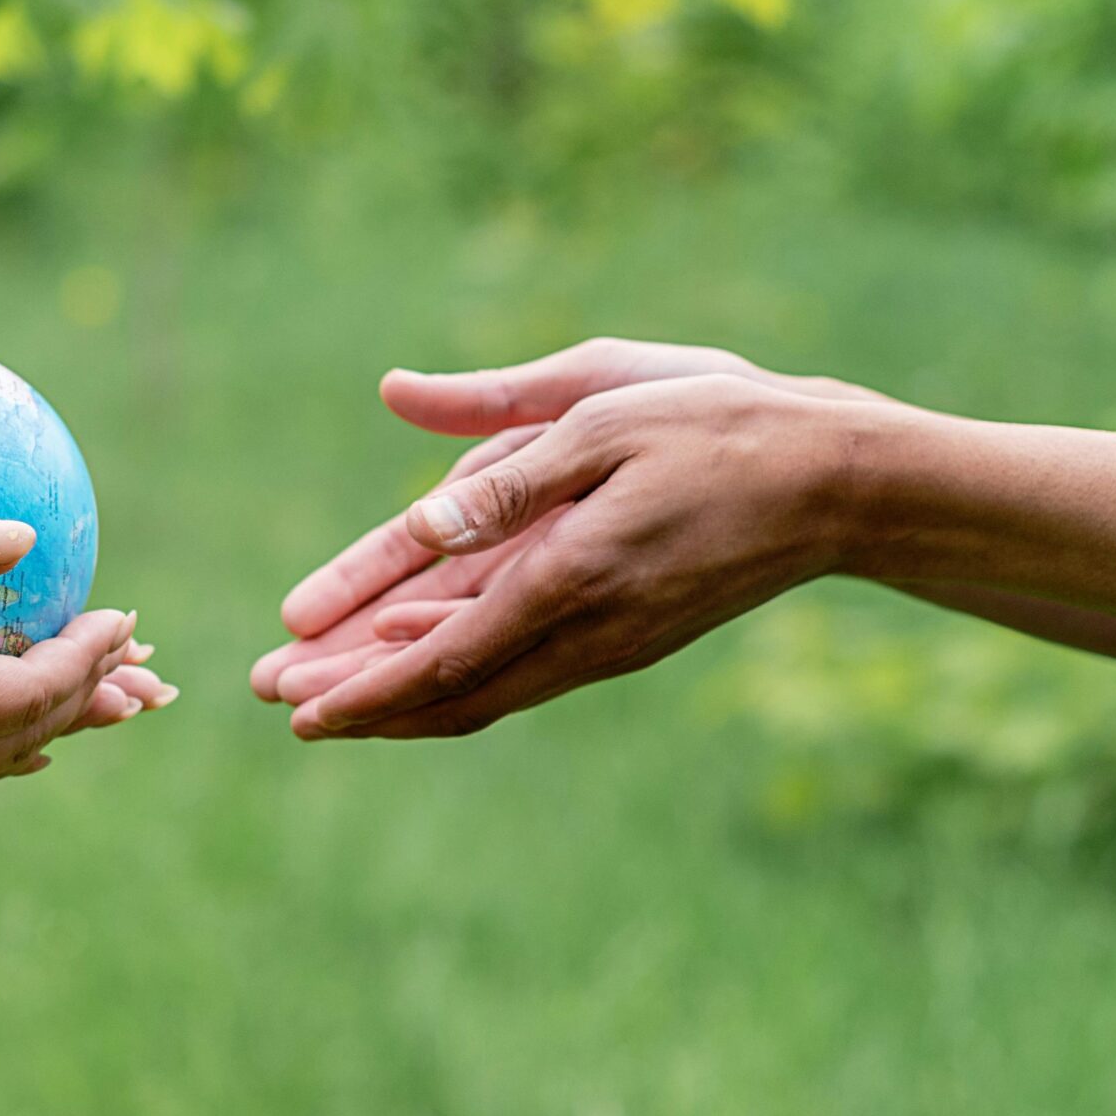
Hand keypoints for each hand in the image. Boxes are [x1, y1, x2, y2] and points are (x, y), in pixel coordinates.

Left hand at [273, 374, 857, 740]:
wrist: (840, 483)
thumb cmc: (718, 424)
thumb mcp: (604, 410)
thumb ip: (501, 456)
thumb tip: (409, 470)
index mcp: (571, 574)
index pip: (446, 656)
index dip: (365, 685)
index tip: (298, 705)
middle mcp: (587, 629)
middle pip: (453, 691)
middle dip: (360, 701)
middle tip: (276, 702)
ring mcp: (611, 643)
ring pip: (486, 691)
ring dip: (400, 697)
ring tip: (321, 696)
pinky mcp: (627, 637)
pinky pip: (524, 671)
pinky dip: (456, 674)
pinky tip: (412, 660)